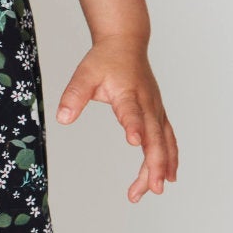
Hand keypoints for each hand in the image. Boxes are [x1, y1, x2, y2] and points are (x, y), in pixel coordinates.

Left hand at [55, 39, 177, 201]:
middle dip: (155, 163)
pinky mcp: (158, 113)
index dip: (134, 127)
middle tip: (152, 188)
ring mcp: (156, 109)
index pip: (132, 113)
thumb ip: (73, 96)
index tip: (134, 143)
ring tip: (155, 190)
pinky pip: (168, 138)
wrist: (126, 43)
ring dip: (162, 166)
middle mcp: (148, 103)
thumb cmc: (105, 59)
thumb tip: (62, 118)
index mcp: (128, 93)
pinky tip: (168, 175)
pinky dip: (169, 157)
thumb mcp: (84, 74)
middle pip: (155, 136)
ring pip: (164, 141)